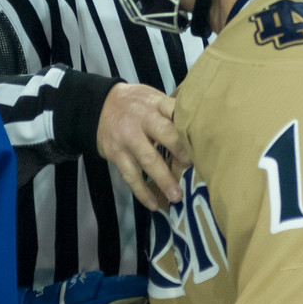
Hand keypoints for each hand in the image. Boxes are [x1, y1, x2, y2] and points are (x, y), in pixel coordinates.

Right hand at [96, 83, 190, 210]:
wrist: (98, 106)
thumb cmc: (135, 104)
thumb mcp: (153, 98)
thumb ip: (171, 112)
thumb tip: (202, 132)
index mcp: (155, 104)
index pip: (176, 113)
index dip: (190, 128)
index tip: (205, 143)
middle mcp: (142, 120)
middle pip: (165, 134)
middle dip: (181, 152)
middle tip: (194, 167)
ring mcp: (128, 138)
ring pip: (148, 160)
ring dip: (163, 180)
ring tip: (177, 197)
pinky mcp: (116, 154)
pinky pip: (131, 176)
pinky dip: (142, 192)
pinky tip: (154, 205)